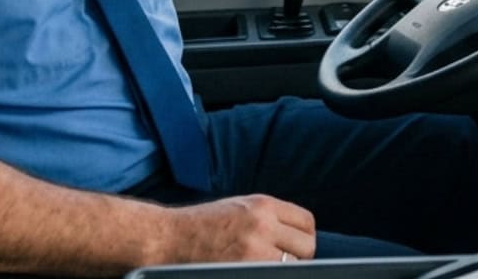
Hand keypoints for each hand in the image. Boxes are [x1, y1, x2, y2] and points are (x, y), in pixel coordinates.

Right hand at [163, 194, 315, 263]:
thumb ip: (269, 216)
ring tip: (264, 266)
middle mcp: (262, 225)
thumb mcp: (239, 206)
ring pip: (293, 266)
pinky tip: (255, 272)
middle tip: (282, 260)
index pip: (307, 222)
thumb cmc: (203, 223)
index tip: (294, 244)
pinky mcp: (244, 270)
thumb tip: (297, 233)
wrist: (170, 238)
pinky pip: (273, 274)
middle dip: (298, 255)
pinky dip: (268, 274)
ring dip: (283, 268)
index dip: (303, 236)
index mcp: (262, 205)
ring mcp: (254, 250)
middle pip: (307, 246)